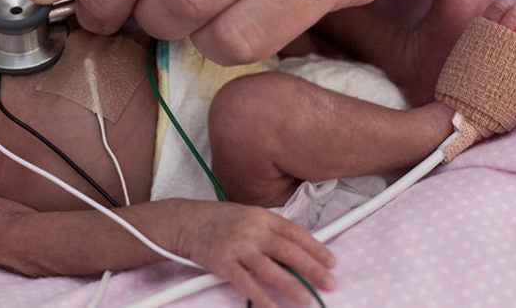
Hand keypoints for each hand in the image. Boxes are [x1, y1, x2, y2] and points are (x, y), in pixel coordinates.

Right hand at [173, 201, 334, 307]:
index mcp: (262, 216)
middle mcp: (252, 230)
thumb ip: (270, 230)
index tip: (331, 262)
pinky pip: (246, 284)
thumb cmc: (217, 220)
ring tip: (307, 299)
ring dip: (291, 286)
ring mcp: (237, 247)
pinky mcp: (223, 263)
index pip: (296, 233)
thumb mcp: (247, 215)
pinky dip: (261, 298)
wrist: (185, 221)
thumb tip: (297, 251)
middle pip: (288, 252)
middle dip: (312, 269)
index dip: (316, 249)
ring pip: (271, 270)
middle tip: (329, 283)